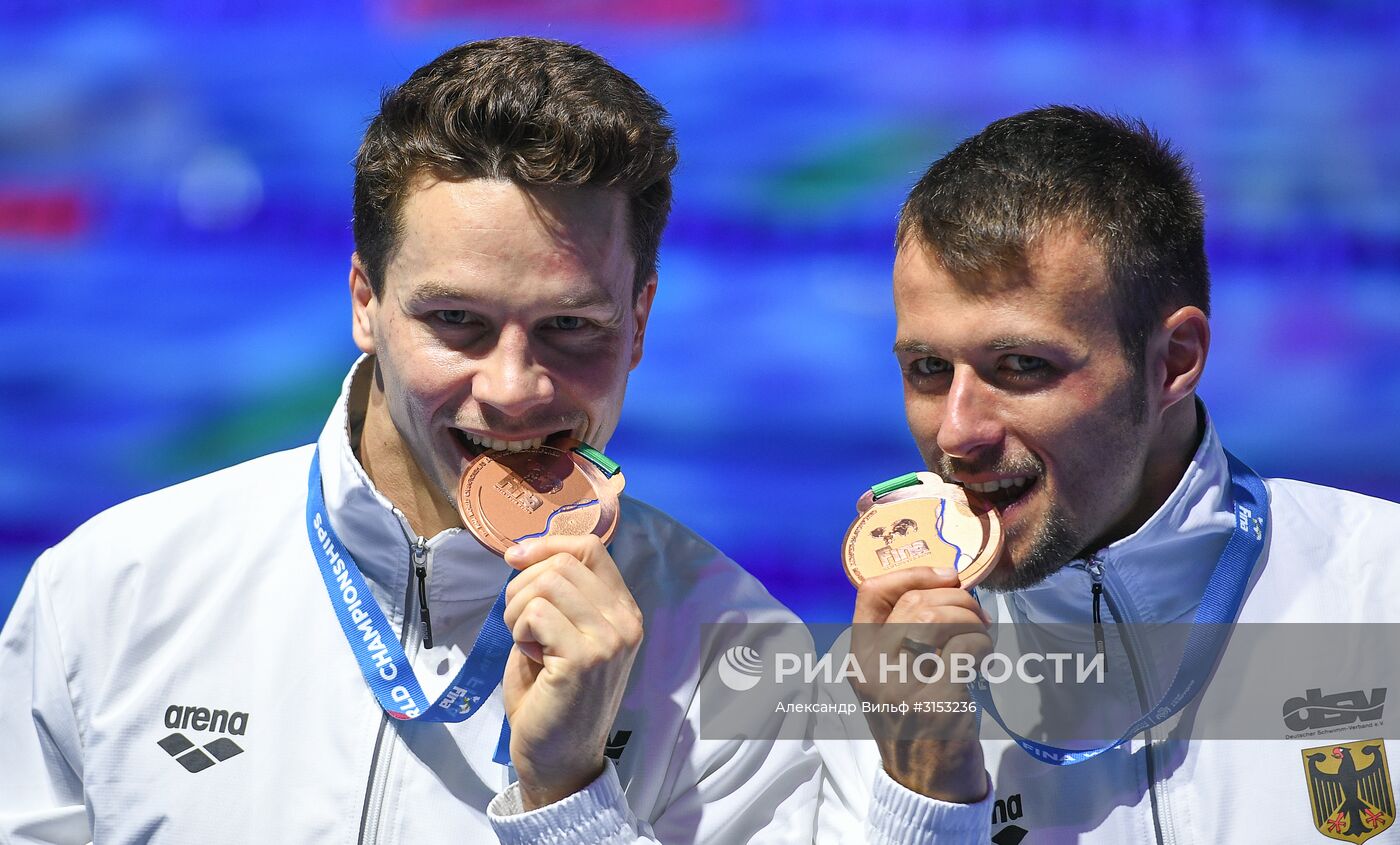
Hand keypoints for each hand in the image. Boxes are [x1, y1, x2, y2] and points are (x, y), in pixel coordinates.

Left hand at [501, 535, 643, 808]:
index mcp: (624, 611)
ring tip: (525, 641)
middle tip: (518, 624)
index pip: (591, 547)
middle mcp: (625, 621)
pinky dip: (520, 630)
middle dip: (523, 585)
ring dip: (518, 609)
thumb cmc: (552, 697)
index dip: (548, 544)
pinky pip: (536, 612)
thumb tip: (524, 552)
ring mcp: (609, 639)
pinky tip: (530, 656)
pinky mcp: (584, 658)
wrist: (558, 760)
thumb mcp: (563, 634)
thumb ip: (558, 595)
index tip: (515, 558)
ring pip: (546, 583)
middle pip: (562, 562)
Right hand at [851, 566, 991, 803]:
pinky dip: (983, 647)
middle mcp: (873, 669)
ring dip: (972, 621)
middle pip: (916, 603)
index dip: (911, 574)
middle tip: (976, 616)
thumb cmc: (914, 723)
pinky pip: (966, 649)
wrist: (927, 786)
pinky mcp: (937, 701)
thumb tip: (946, 586)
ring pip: (940, 619)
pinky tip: (982, 662)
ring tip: (979, 638)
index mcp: (859, 658)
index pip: (870, 593)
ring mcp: (903, 686)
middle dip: (957, 599)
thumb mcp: (890, 679)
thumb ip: (901, 637)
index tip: (945, 575)